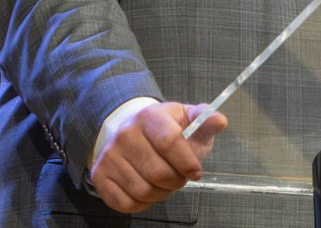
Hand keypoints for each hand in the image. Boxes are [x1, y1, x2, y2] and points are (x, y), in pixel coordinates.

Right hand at [90, 101, 227, 213]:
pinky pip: (125, 203)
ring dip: (161, 194)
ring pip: (143, 191)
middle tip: (179, 178)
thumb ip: (205, 120)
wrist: (132, 132)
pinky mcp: (100, 174)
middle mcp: (125, 134)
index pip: (170, 142)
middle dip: (176, 182)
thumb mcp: (187, 120)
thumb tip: (219, 121)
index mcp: (149, 116)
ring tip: (163, 183)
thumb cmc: (165, 130)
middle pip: (158, 172)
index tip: (196, 172)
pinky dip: (141, 204)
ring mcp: (110, 155)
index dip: (187, 162)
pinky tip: (147, 190)